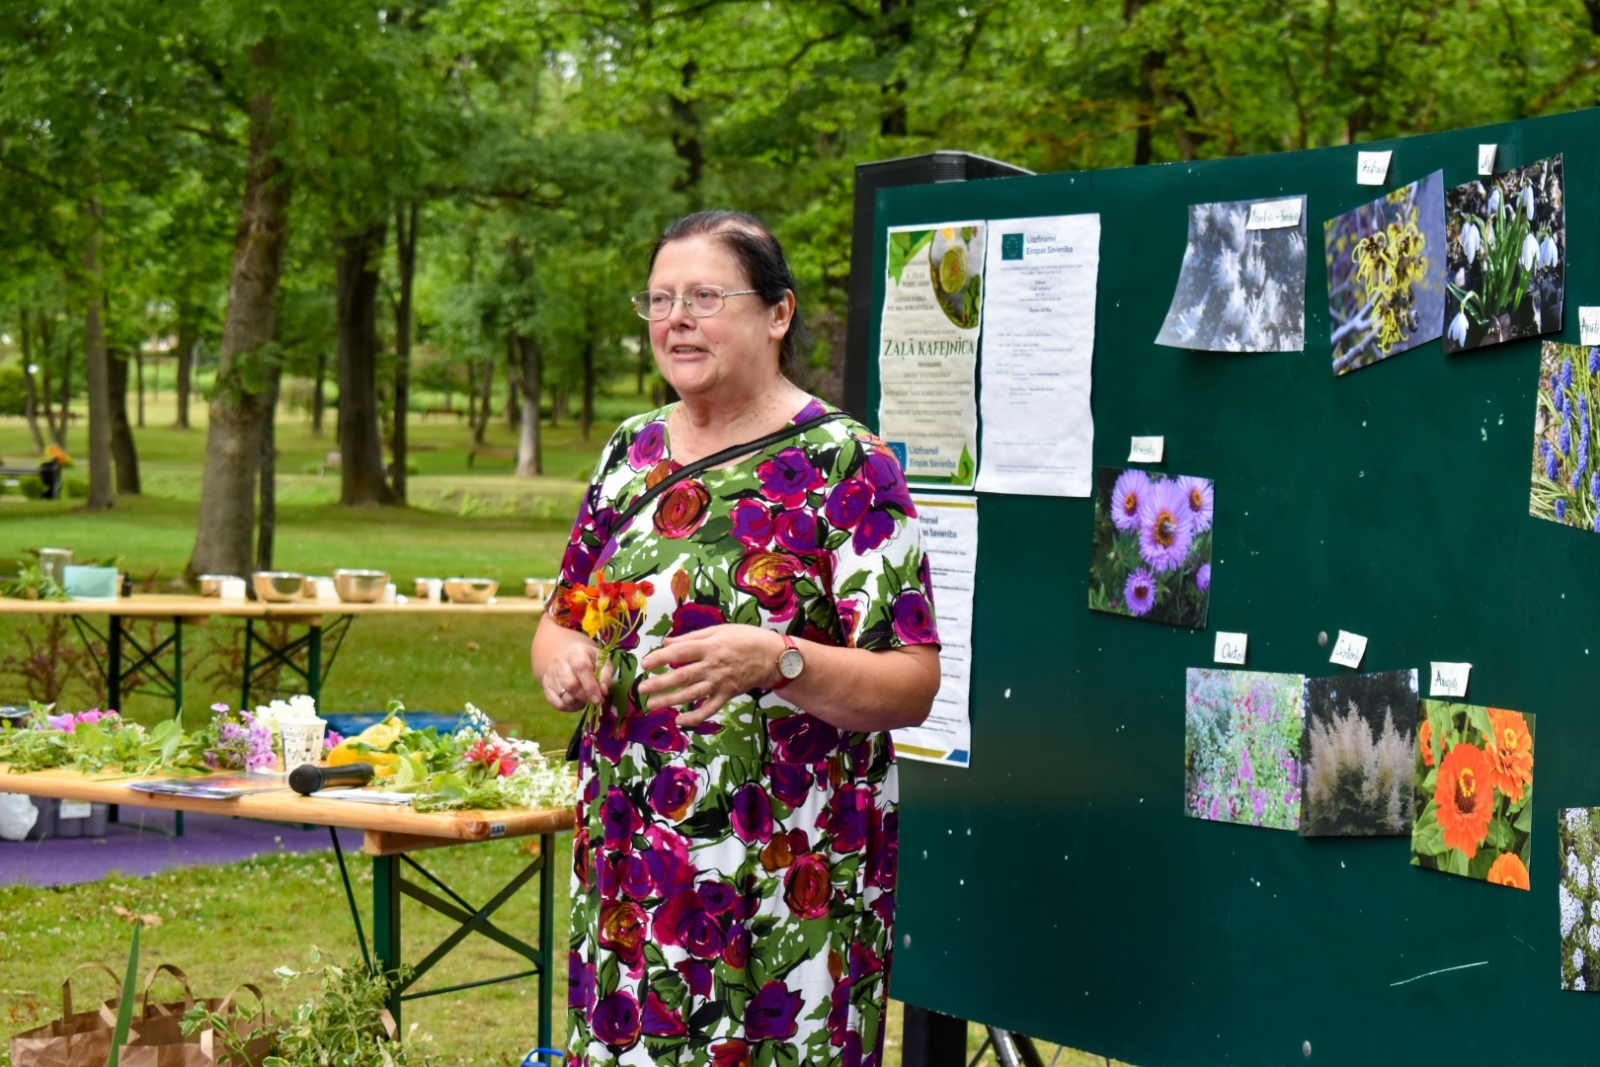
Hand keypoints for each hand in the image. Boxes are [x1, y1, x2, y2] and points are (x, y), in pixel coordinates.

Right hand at [540, 640, 608, 711]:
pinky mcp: (546, 685)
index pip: (581, 668)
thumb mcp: (603, 662)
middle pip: (571, 685)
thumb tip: (603, 691)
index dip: (590, 686)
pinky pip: (557, 703)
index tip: (598, 698)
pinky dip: (569, 707)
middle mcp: (560, 661)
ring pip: (564, 697)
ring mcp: (551, 673)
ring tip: (585, 698)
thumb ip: (605, 676)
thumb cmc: (590, 660)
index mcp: (576, 652)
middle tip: (593, 698)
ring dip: (578, 703)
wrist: (570, 656)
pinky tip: (576, 702)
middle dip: (584, 696)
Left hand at [636, 624, 784, 727]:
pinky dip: (695, 716)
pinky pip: (709, 709)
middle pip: (682, 676)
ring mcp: (720, 682)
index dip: (660, 658)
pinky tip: (680, 720)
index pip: (679, 653)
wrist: (772, 656)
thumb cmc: (745, 638)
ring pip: (692, 694)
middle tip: (641, 689)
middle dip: (660, 683)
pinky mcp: (727, 695)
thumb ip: (691, 637)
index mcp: (709, 646)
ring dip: (671, 700)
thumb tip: (666, 643)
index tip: (644, 664)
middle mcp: (712, 665)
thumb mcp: (719, 630)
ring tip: (653, 705)